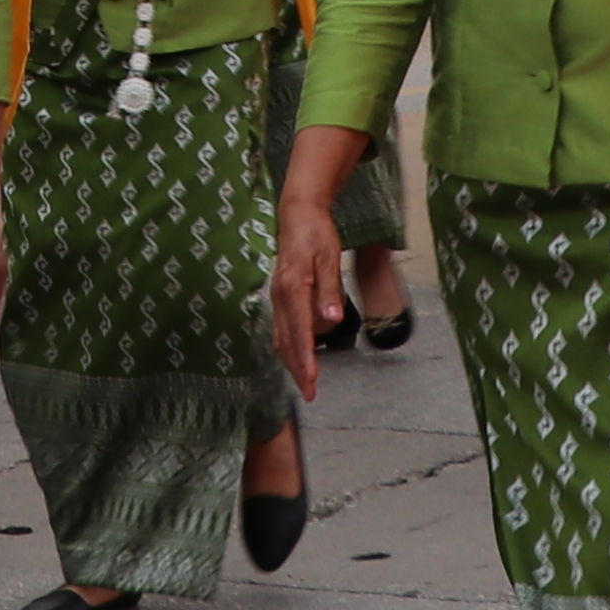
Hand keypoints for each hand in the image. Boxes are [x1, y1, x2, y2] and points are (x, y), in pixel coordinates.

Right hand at [271, 196, 344, 397]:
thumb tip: (332, 319)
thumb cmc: (316, 235)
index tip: (312, 379)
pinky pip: (282, 328)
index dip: (305, 357)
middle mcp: (280, 296)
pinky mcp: (280, 297)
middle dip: (297, 369)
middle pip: (286, 341)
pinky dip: (289, 347)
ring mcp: (277, 297)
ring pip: (281, 337)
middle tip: (309, 393)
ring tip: (306, 382)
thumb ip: (330, 290)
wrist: (298, 216)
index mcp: (293, 287)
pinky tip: (298, 358)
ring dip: (292, 362)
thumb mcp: (329, 258)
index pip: (299, 330)